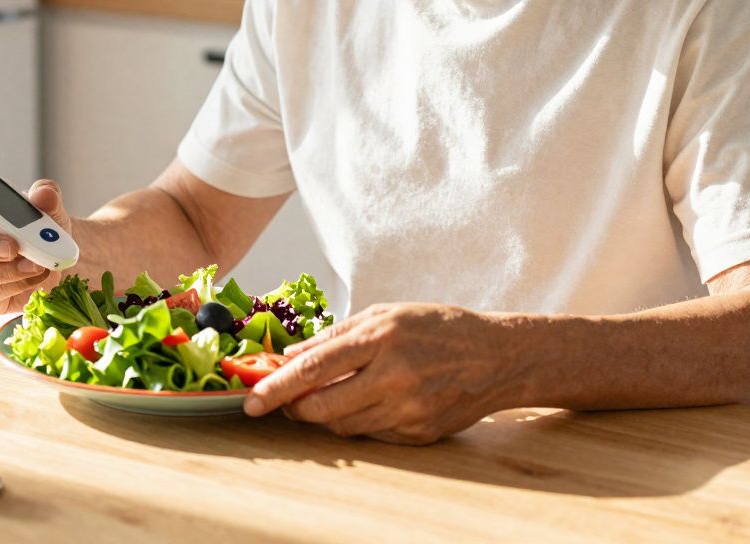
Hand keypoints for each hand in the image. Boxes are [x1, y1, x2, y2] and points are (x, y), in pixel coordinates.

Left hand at [243, 303, 522, 443]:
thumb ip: (335, 335)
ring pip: (343, 425)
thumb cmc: (437, 328)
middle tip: (284, 400)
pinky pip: (370, 434)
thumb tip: (290, 355)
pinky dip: (358, 420)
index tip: (252, 399)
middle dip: (293, 408)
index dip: (277, 386)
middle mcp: (394, 376)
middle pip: (322, 407)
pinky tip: (369, 401)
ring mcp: (408, 409)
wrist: (498, 356)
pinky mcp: (418, 433)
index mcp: (381, 338)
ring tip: (330, 394)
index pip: (314, 368)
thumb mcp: (385, 314)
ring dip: (325, 414)